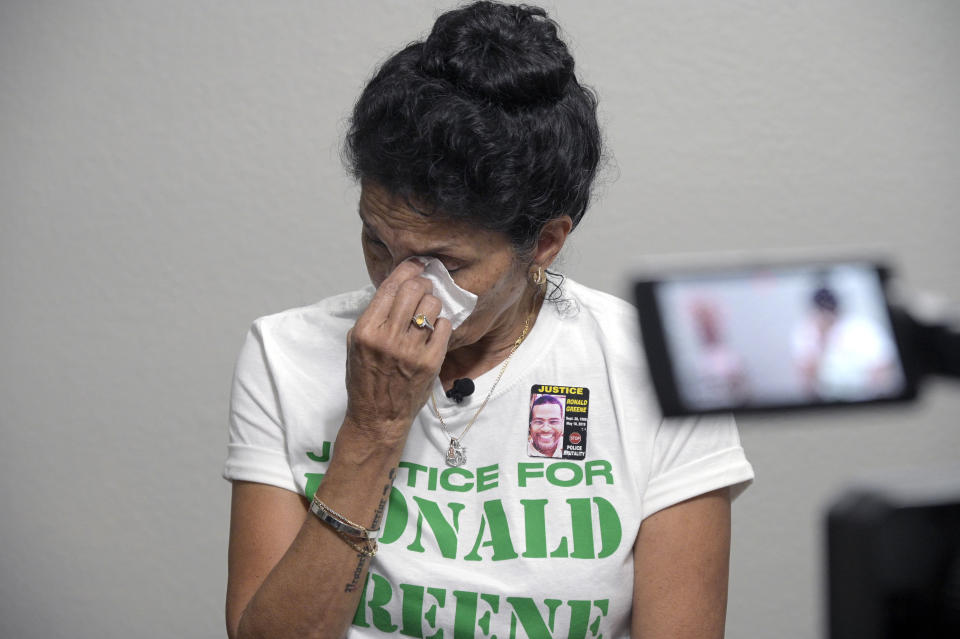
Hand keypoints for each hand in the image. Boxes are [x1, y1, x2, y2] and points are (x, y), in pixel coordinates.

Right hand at [343, 260, 451, 444]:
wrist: (378, 416)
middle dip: (422, 283)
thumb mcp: (356, 344)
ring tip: (428, 310)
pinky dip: (440, 323)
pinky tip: (434, 329)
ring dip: (432, 302)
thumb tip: (395, 287)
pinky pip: (443, 327)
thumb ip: (373, 316)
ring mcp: (410, 350)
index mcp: (366, 330)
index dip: (407, 270)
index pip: (390, 287)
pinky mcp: (430, 362)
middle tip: (424, 285)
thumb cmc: (366, 379)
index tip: (415, 265)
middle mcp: (387, 338)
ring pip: (431, 306)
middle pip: (414, 290)